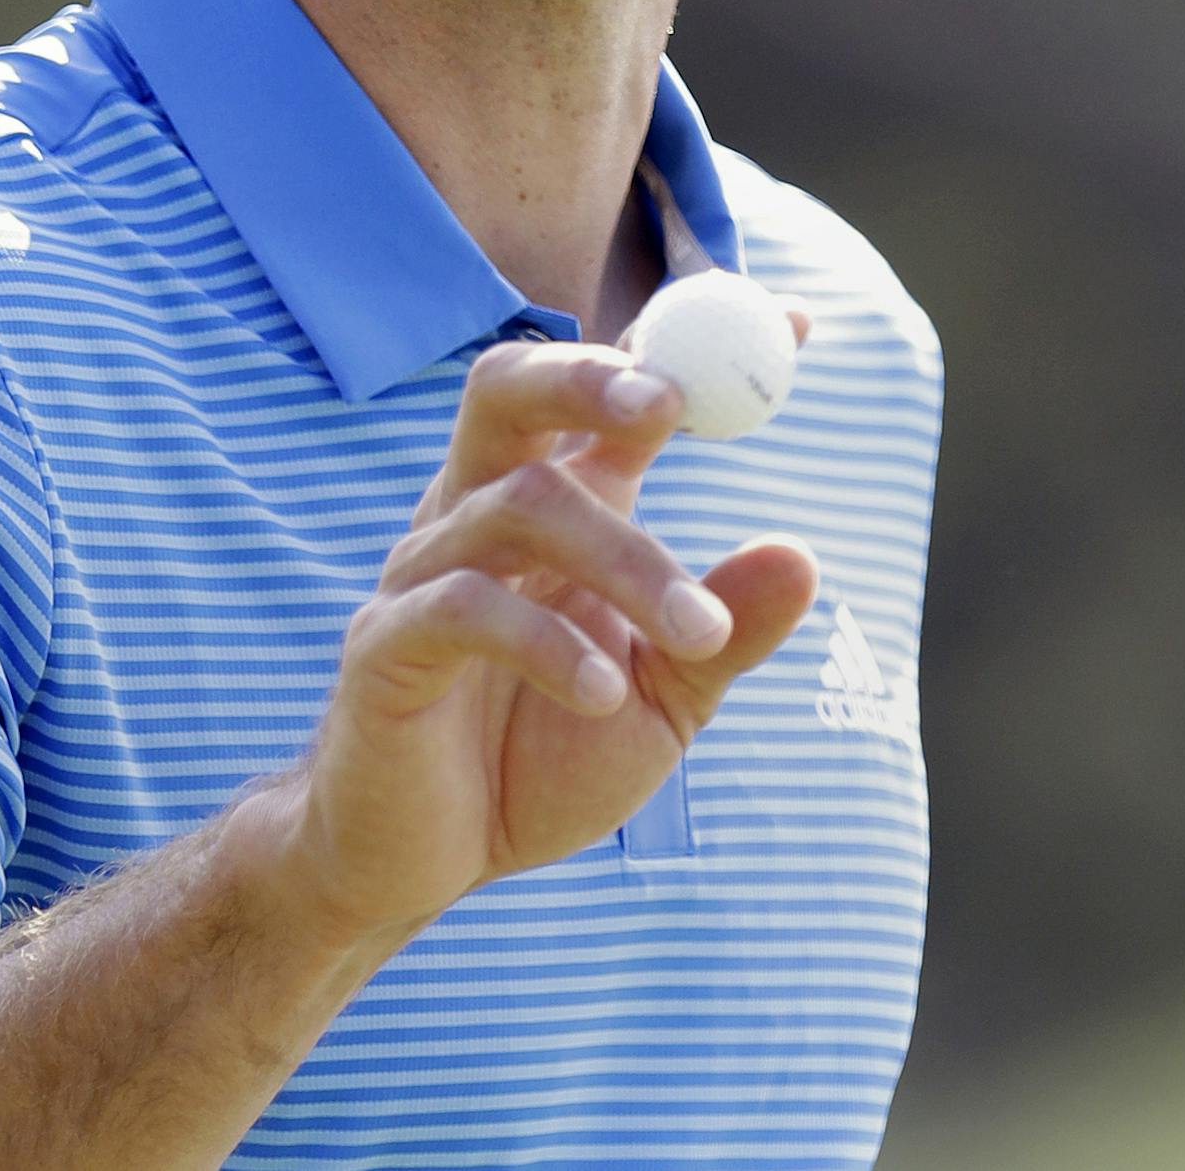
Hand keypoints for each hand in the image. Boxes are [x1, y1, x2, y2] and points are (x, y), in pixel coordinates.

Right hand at [282, 335, 818, 941]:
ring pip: (516, 506)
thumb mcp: (665, 699)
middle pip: (510, 387)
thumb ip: (724, 632)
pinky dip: (544, 640)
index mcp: (552, 506)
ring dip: (623, 559)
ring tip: (697, 637)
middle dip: (588, 374)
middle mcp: (478, 511)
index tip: (790, 323)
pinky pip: (462, 608)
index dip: (687, 346)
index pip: (612, 391)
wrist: (418, 862)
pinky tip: (604, 692)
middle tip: (671, 405)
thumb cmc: (538, 759)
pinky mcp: (384, 645)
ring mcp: (422, 570)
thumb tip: (800, 555)